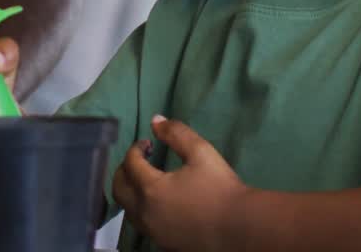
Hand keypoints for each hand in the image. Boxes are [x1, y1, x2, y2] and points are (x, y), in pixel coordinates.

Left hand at [113, 116, 247, 251]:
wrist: (241, 228)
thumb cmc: (221, 188)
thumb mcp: (201, 152)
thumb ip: (176, 133)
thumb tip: (155, 120)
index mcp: (150, 188)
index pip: (130, 163)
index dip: (136, 148)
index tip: (147, 143)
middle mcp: (144, 212)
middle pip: (119, 188)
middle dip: (124, 170)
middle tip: (140, 160)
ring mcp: (152, 231)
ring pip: (127, 208)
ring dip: (130, 190)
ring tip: (146, 179)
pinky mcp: (162, 242)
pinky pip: (141, 223)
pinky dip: (141, 208)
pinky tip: (159, 201)